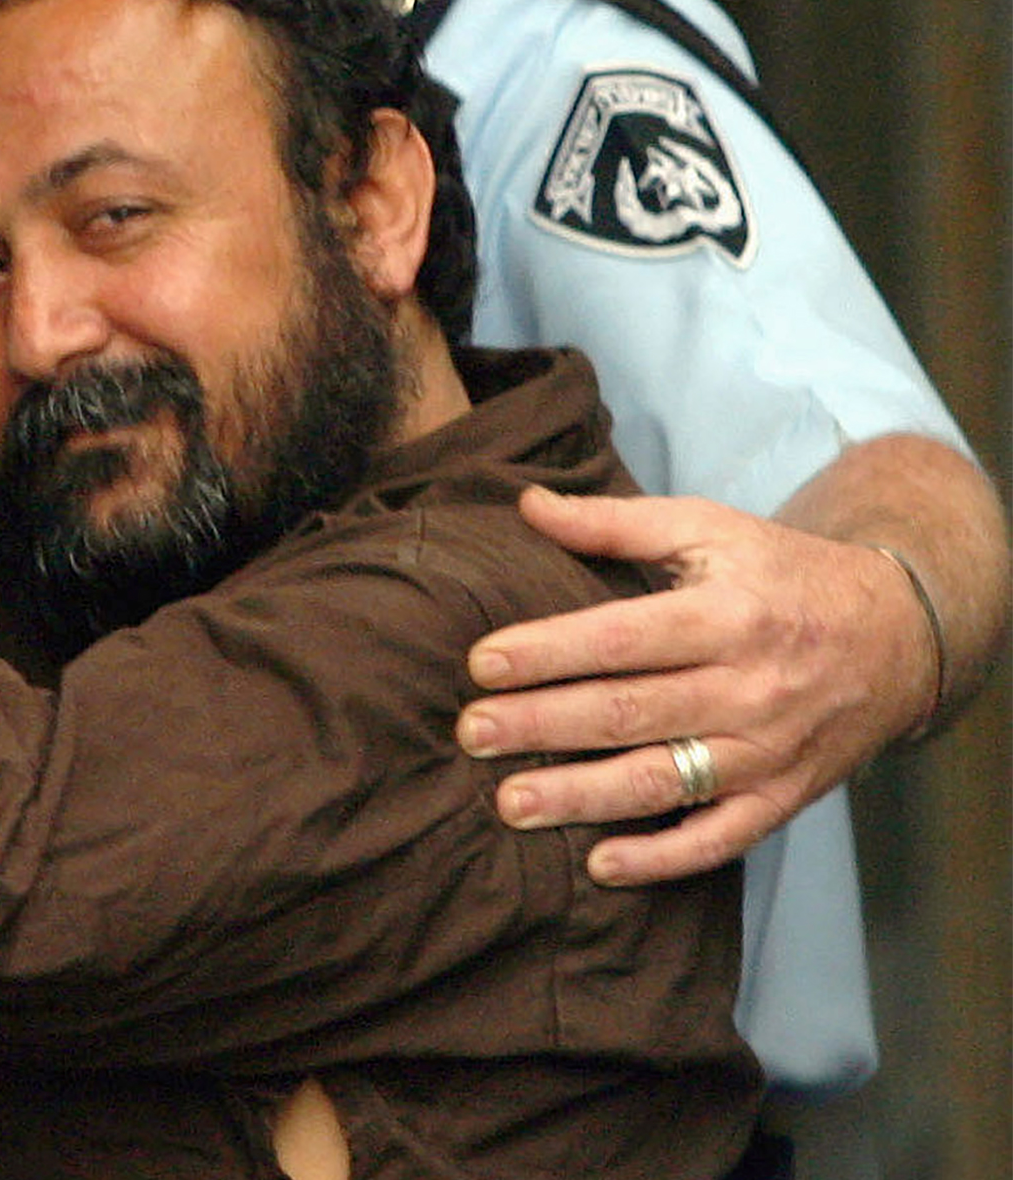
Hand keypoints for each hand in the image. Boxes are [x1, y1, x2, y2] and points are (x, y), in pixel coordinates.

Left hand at [458, 485, 939, 885]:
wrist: (899, 636)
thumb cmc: (781, 575)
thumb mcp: (710, 529)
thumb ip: (615, 522)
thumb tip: (527, 504)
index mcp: (727, 614)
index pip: (622, 637)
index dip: (548, 652)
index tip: (480, 663)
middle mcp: (750, 687)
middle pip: (629, 712)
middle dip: (542, 725)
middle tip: (471, 733)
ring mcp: (768, 751)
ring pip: (663, 781)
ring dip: (581, 798)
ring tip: (508, 804)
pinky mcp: (783, 798)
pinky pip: (720, 840)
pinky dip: (662, 858)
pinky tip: (599, 865)